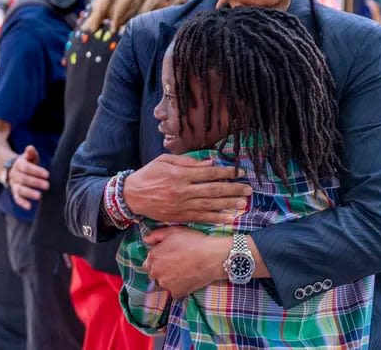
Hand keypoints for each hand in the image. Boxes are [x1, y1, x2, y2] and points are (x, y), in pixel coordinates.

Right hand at [8, 145, 49, 209]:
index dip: (36, 171)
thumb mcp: (30, 157)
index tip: (47, 175)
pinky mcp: (15, 193)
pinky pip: (16, 198)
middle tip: (47, 185)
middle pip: (23, 179)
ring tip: (39, 196)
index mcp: (19, 164)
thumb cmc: (27, 163)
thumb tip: (30, 148)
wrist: (14, 170)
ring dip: (29, 193)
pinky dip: (22, 202)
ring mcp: (14, 184)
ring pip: (19, 189)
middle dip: (35, 182)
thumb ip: (31, 153)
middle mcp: (15, 174)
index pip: (26, 167)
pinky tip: (29, 206)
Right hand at [123, 154, 250, 223]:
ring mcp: (181, 205)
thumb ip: (187, 161)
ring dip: (228, 204)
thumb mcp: (164, 161)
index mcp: (180, 174)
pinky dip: (216, 218)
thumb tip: (209, 163)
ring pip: (209, 205)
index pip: (208, 173)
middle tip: (248, 189)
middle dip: (233, 189)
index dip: (226, 173)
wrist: (131, 196)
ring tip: (244, 204)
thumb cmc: (148, 175)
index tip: (239, 172)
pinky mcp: (179, 216)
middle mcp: (182, 190)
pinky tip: (229, 217)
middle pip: (213, 190)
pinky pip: (201, 218)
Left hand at [144, 226, 228, 297]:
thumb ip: (155, 236)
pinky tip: (187, 278)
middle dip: (162, 269)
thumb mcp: (173, 231)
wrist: (212, 257)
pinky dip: (179, 287)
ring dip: (169, 279)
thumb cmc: (193, 242)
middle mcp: (156, 272)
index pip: (148, 262)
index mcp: (153, 257)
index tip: (167, 257)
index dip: (158, 259)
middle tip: (176, 263)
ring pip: (164, 283)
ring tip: (183, 270)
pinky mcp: (177, 293)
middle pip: (154, 273)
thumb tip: (146, 240)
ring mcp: (166, 284)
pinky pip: (174, 291)